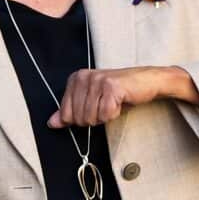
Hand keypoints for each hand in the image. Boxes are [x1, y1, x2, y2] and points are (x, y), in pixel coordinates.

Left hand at [49, 66, 198, 127]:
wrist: (147, 81)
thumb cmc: (119, 93)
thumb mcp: (91, 102)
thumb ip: (70, 112)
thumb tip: (51, 123)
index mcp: (75, 78)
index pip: (65, 114)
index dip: (81, 118)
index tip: (96, 106)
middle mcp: (83, 76)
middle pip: (78, 118)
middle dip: (95, 118)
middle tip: (107, 105)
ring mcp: (97, 80)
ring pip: (91, 117)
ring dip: (105, 116)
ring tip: (114, 103)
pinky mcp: (110, 86)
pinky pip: (105, 114)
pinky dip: (114, 114)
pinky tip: (121, 102)